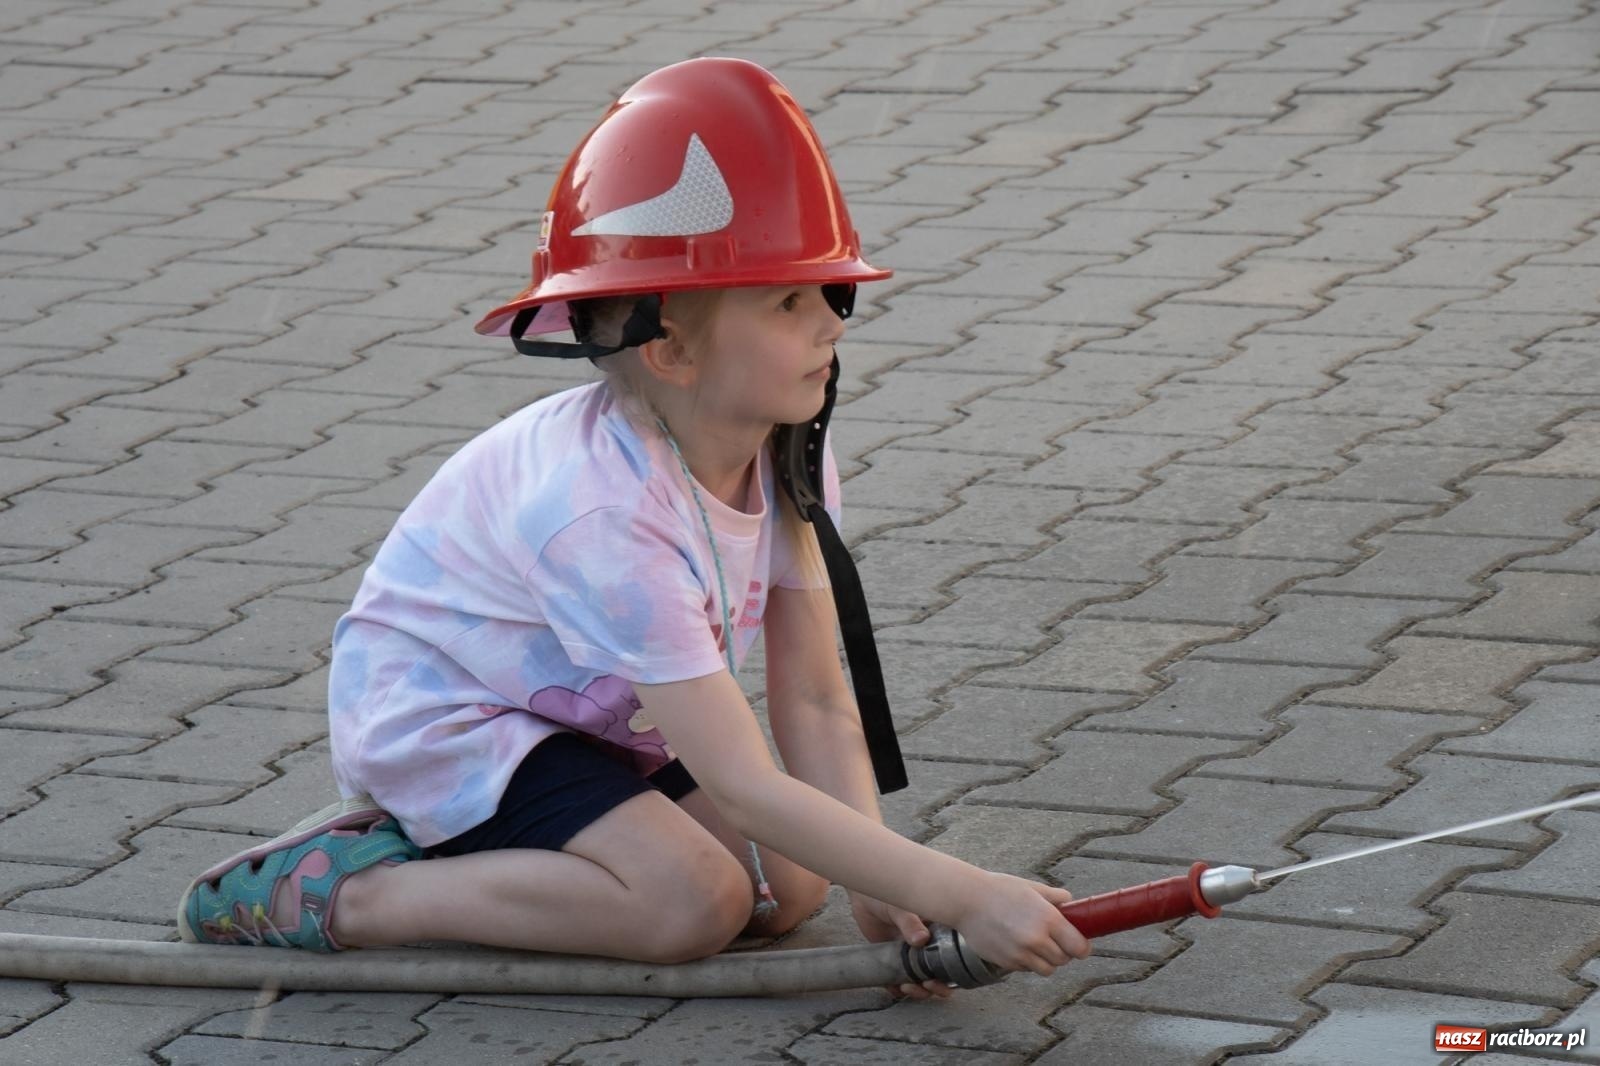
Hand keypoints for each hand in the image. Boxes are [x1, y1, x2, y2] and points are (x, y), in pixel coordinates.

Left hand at [848, 891, 954, 1001]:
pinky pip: (898, 981)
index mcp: (938, 932)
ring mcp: (909, 955)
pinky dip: (898, 989)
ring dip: (918, 991)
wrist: (864, 894)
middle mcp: (927, 947)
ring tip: (908, 986)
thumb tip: (921, 939)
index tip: (943, 978)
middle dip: (937, 987)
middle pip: (940, 976)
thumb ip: (910, 922)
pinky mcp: (892, 961)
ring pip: (920, 981)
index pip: (953, 958)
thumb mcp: (902, 906)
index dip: (952, 973)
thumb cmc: (889, 894)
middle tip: (927, 985)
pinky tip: (894, 987)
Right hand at [949, 872, 1090, 976]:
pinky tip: (1016, 944)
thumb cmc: (999, 889)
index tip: (1079, 944)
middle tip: (1054, 939)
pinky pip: (1026, 968)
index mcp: (1048, 919)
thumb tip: (1071, 903)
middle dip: (1063, 951)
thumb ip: (1056, 897)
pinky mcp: (1007, 963)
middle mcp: (1037, 940)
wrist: (966, 900)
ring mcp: (1021, 954)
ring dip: (1046, 960)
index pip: (1079, 947)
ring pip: (1047, 969)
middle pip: (1064, 960)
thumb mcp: (1032, 887)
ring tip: (1035, 944)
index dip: (1082, 947)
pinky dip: (1026, 961)